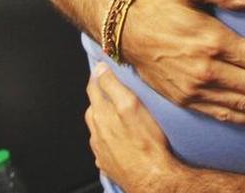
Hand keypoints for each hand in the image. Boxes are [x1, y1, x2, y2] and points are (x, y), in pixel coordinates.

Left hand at [86, 63, 187, 190]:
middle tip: (111, 89)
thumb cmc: (145, 143)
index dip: (98, 75)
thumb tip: (100, 68)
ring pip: (98, 128)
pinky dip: (109, 139)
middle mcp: (97, 132)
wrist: (151, 177)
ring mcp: (101, 150)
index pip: (93, 88)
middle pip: (94, 108)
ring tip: (117, 114)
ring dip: (104, 119)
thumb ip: (113, 86)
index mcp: (101, 115)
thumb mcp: (130, 105)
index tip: (101, 68)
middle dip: (100, 97)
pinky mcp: (108, 163)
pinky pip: (104, 146)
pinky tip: (120, 138)